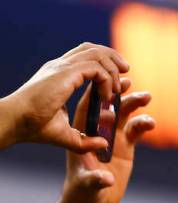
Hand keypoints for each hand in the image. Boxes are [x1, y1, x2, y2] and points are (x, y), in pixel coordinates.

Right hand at [0, 42, 128, 151]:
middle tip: (127, 70)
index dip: (105, 64)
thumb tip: (104, 144)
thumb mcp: (67, 135)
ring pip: (96, 54)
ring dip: (113, 68)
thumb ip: (86, 140)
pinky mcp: (66, 74)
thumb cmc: (35, 128)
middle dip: (113, 57)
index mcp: (60, 75)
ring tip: (120, 87)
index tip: (119, 79)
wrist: (17, 122)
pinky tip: (108, 97)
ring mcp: (63, 68)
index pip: (85, 57)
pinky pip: (96, 68)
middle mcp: (61, 67)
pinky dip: (107, 80)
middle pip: (92, 49)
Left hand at [60, 78, 154, 202]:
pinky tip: (151, 122)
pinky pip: (136, 130)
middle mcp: (98, 132)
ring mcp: (113, 138)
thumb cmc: (83, 193)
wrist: (92, 202)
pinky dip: (143, 123)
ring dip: (134, 104)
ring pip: (124, 115)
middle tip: (130, 84)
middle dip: (119, 94)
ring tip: (147, 97)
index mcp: (82, 134)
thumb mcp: (87, 186)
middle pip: (108, 106)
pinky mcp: (126, 147)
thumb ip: (96, 180)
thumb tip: (106, 178)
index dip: (97, 93)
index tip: (106, 81)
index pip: (88, 108)